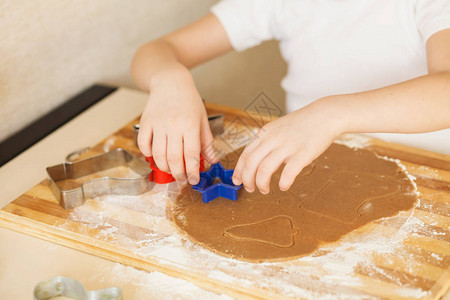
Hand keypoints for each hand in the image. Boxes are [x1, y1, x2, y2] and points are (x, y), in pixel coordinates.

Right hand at [137, 65, 217, 184]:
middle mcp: (173, 125)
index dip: (193, 171)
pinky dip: (148, 155)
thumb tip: (212, 161)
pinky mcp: (145, 122)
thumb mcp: (202, 120)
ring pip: (157, 155)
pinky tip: (155, 157)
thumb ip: (206, 142)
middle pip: (173, 158)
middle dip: (178, 174)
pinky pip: (143, 144)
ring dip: (164, 168)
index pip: (191, 155)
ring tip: (171, 170)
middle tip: (182, 180)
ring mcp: (157, 124)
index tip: (194, 180)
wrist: (170, 82)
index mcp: (190, 125)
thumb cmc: (189, 101)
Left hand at [232, 99, 342, 192]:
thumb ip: (266, 142)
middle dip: (247, 180)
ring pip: (264, 170)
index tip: (237, 181)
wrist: (325, 115)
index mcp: (265, 133)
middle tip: (251, 189)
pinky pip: (288, 173)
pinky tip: (284, 186)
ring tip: (264, 190)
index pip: (245, 154)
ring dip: (261, 184)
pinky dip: (283, 183)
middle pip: (251, 164)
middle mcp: (272, 139)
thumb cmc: (302, 124)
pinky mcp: (302, 154)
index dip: (239, 170)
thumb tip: (257, 162)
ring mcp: (287, 146)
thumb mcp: (277, 128)